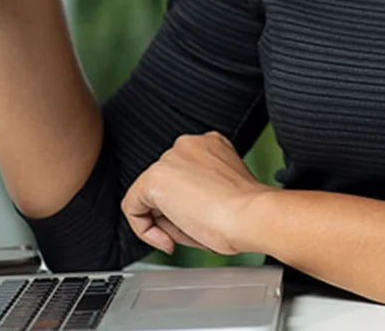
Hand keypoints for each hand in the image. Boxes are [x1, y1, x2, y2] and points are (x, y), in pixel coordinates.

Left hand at [121, 132, 272, 256]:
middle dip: (175, 214)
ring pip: (150, 198)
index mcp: (211, 145)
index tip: (200, 221)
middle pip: (165, 186)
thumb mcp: (225, 193)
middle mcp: (188, 145)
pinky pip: (133, 208)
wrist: (251, 215)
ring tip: (190, 233)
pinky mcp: (155, 178)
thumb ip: (199, 193)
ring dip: (165, 222)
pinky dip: (145, 230)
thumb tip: (176, 213)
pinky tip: (167, 239)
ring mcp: (170, 159)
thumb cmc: (248, 211)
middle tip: (195, 231)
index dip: (189, 205)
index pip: (184, 176)